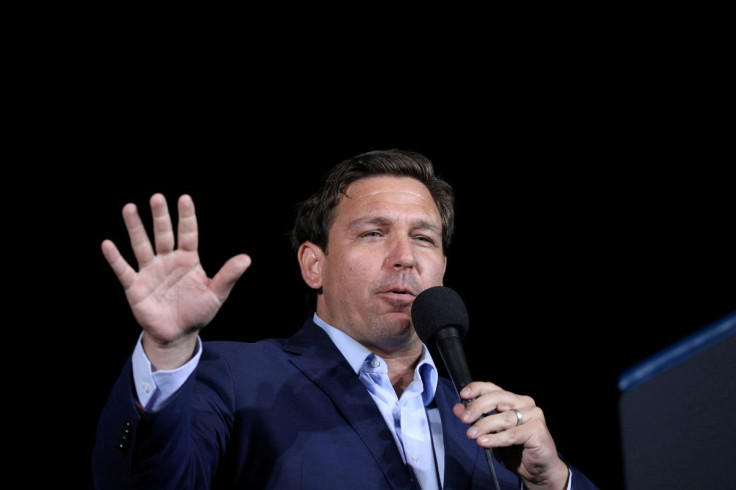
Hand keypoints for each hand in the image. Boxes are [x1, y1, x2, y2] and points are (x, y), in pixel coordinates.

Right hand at [101, 193, 250, 368]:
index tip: (184, 198)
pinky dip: (115, 258)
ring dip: (135, 228)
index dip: (186, 217)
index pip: (187, 234)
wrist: (177, 334)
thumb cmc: (198, 312)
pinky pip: (124, 270)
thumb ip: (228, 276)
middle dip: (160, 217)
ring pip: (141, 245)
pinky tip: (108, 245)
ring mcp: (150, 271)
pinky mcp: (135, 286)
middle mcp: (167, 260)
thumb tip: (246, 259)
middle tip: (157, 198)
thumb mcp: (216, 294)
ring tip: (129, 208)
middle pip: (163, 234)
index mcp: (188, 259)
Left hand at [453, 381, 569, 488]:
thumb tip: (458, 409)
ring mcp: (533, 415)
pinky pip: (512, 434)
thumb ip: (476, 420)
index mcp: (512, 400)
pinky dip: (496, 438)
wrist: (538, 470)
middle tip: (464, 419)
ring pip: (504, 417)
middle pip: (497, 398)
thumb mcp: (491, 433)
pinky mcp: (537, 429)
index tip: (463, 395)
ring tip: (471, 434)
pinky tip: (484, 442)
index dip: (477, 389)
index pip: (492, 388)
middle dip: (478, 407)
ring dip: (484, 425)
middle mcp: (524, 403)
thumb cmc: (515, 449)